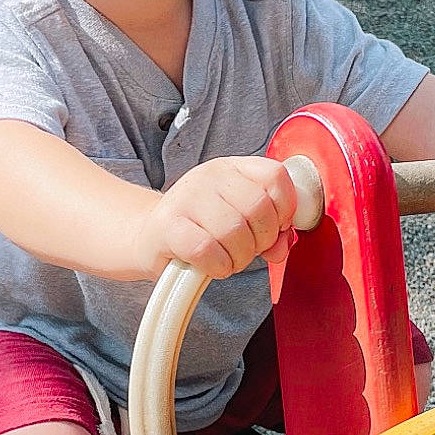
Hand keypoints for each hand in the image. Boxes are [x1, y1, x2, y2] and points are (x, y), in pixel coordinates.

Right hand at [137, 156, 298, 279]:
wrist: (149, 237)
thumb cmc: (201, 229)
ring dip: (239, 258)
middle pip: (259, 207)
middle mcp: (209, 176)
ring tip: (228, 259)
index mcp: (232, 168)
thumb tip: (281, 247)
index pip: (275, 176)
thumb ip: (270, 230)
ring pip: (234, 231)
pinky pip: (207, 250)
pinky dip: (218, 266)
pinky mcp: (168, 226)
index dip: (285, 209)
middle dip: (261, 240)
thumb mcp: (239, 220)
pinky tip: (213, 265)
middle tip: (247, 250)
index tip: (275, 227)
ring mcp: (186, 198)